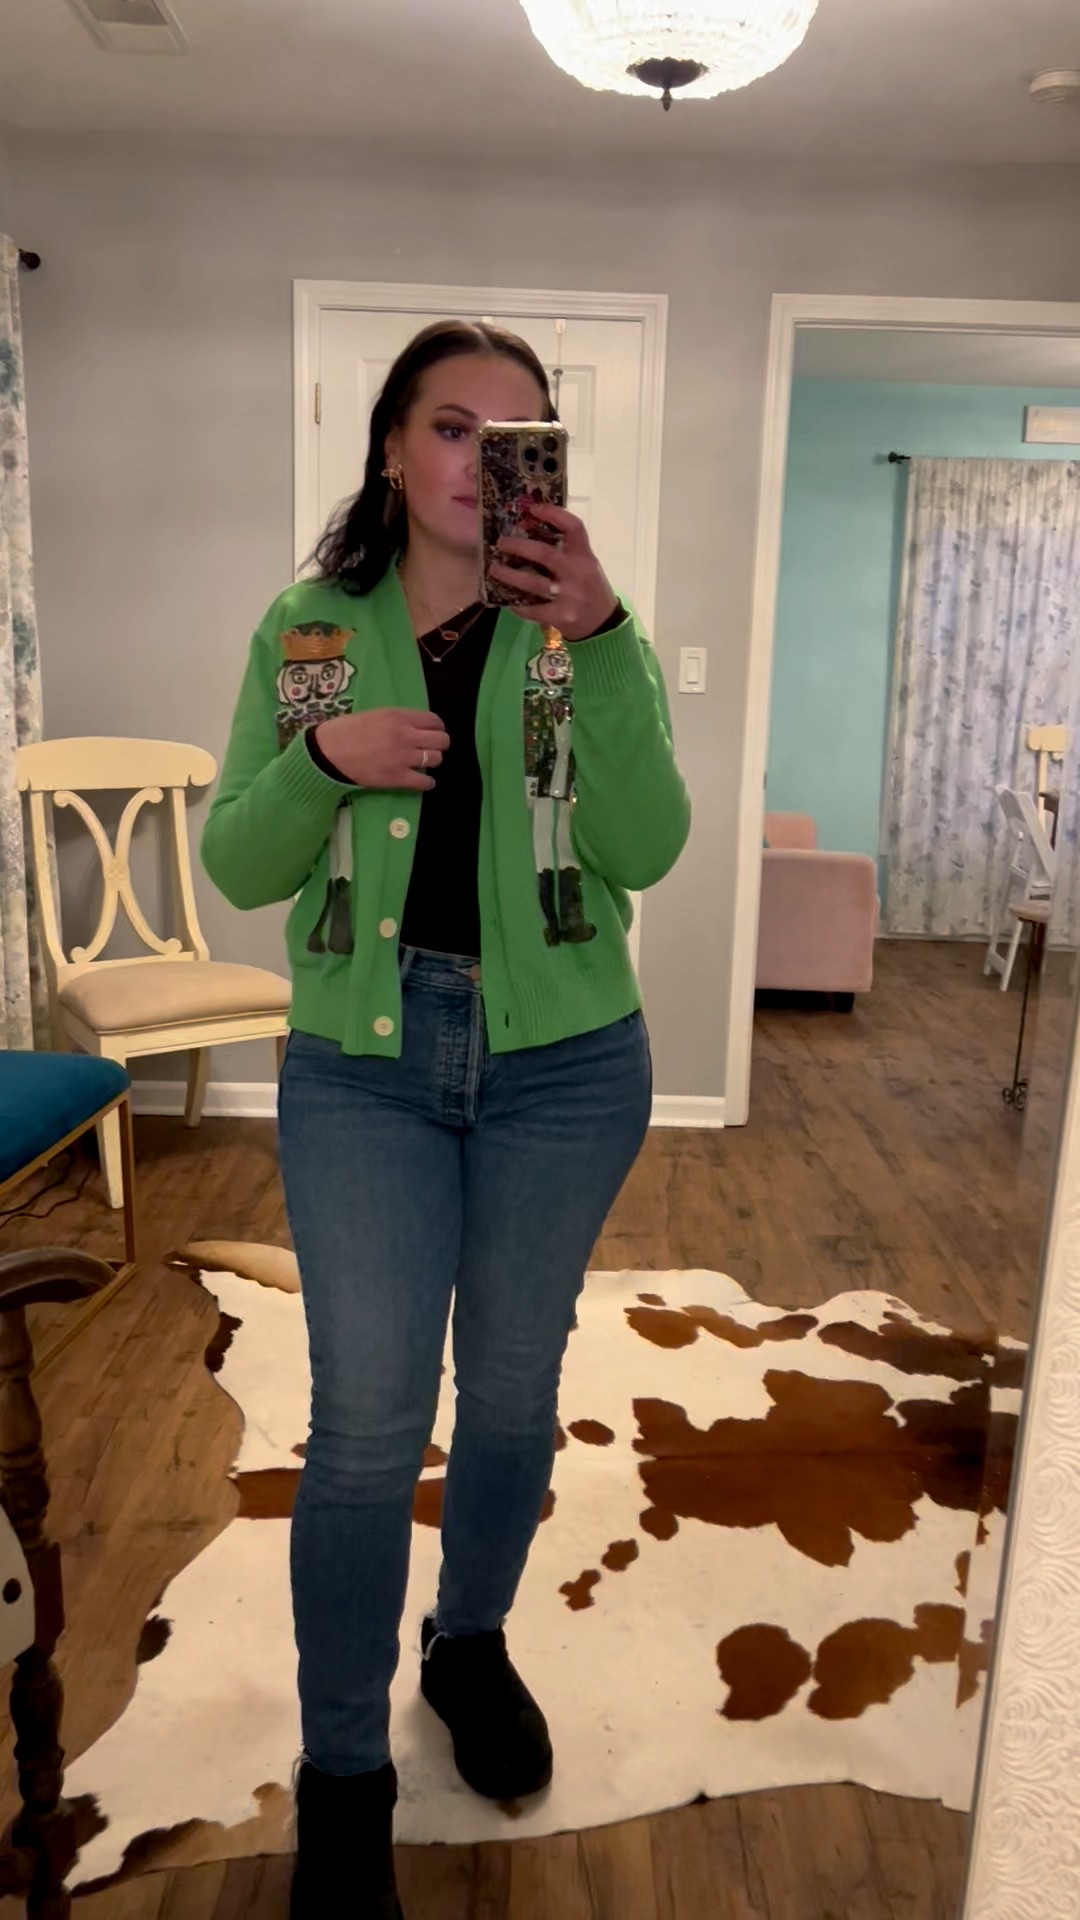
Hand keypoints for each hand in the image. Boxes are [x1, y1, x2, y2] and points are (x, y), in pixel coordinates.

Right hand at [314, 709, 449, 791]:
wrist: (328, 752)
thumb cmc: (345, 731)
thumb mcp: (374, 715)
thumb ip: (396, 720)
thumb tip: (411, 727)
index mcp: (399, 716)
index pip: (434, 720)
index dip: (436, 728)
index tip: (432, 732)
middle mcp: (405, 735)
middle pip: (441, 740)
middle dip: (438, 744)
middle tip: (429, 748)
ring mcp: (403, 758)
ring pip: (436, 760)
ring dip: (431, 762)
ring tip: (422, 764)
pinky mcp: (397, 778)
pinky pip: (425, 782)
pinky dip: (427, 783)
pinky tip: (422, 781)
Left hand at [489, 503, 619, 641]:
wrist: (603, 624)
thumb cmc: (590, 588)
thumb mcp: (586, 565)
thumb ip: (567, 551)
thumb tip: (530, 532)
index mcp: (585, 556)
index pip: (573, 527)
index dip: (553, 514)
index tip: (533, 508)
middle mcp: (577, 574)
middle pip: (544, 554)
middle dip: (519, 546)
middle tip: (501, 543)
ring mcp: (568, 597)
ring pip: (532, 583)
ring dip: (509, 575)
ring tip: (494, 569)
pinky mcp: (560, 616)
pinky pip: (532, 609)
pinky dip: (517, 604)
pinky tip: (509, 600)